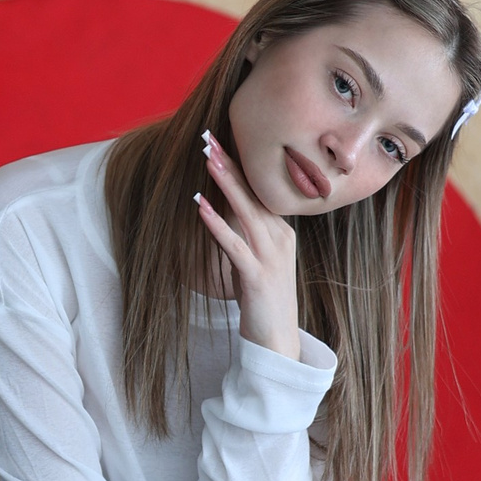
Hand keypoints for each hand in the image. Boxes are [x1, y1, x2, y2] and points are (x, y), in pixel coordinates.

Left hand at [196, 131, 299, 357]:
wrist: (277, 343)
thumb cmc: (262, 302)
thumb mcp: (255, 261)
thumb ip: (244, 235)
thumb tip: (221, 210)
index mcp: (281, 233)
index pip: (259, 192)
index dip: (240, 166)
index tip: (221, 142)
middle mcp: (280, 240)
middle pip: (254, 194)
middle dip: (231, 164)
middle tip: (209, 137)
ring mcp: (271, 258)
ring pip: (246, 212)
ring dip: (226, 184)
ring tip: (207, 158)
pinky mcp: (256, 277)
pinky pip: (234, 245)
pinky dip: (216, 224)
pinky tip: (199, 205)